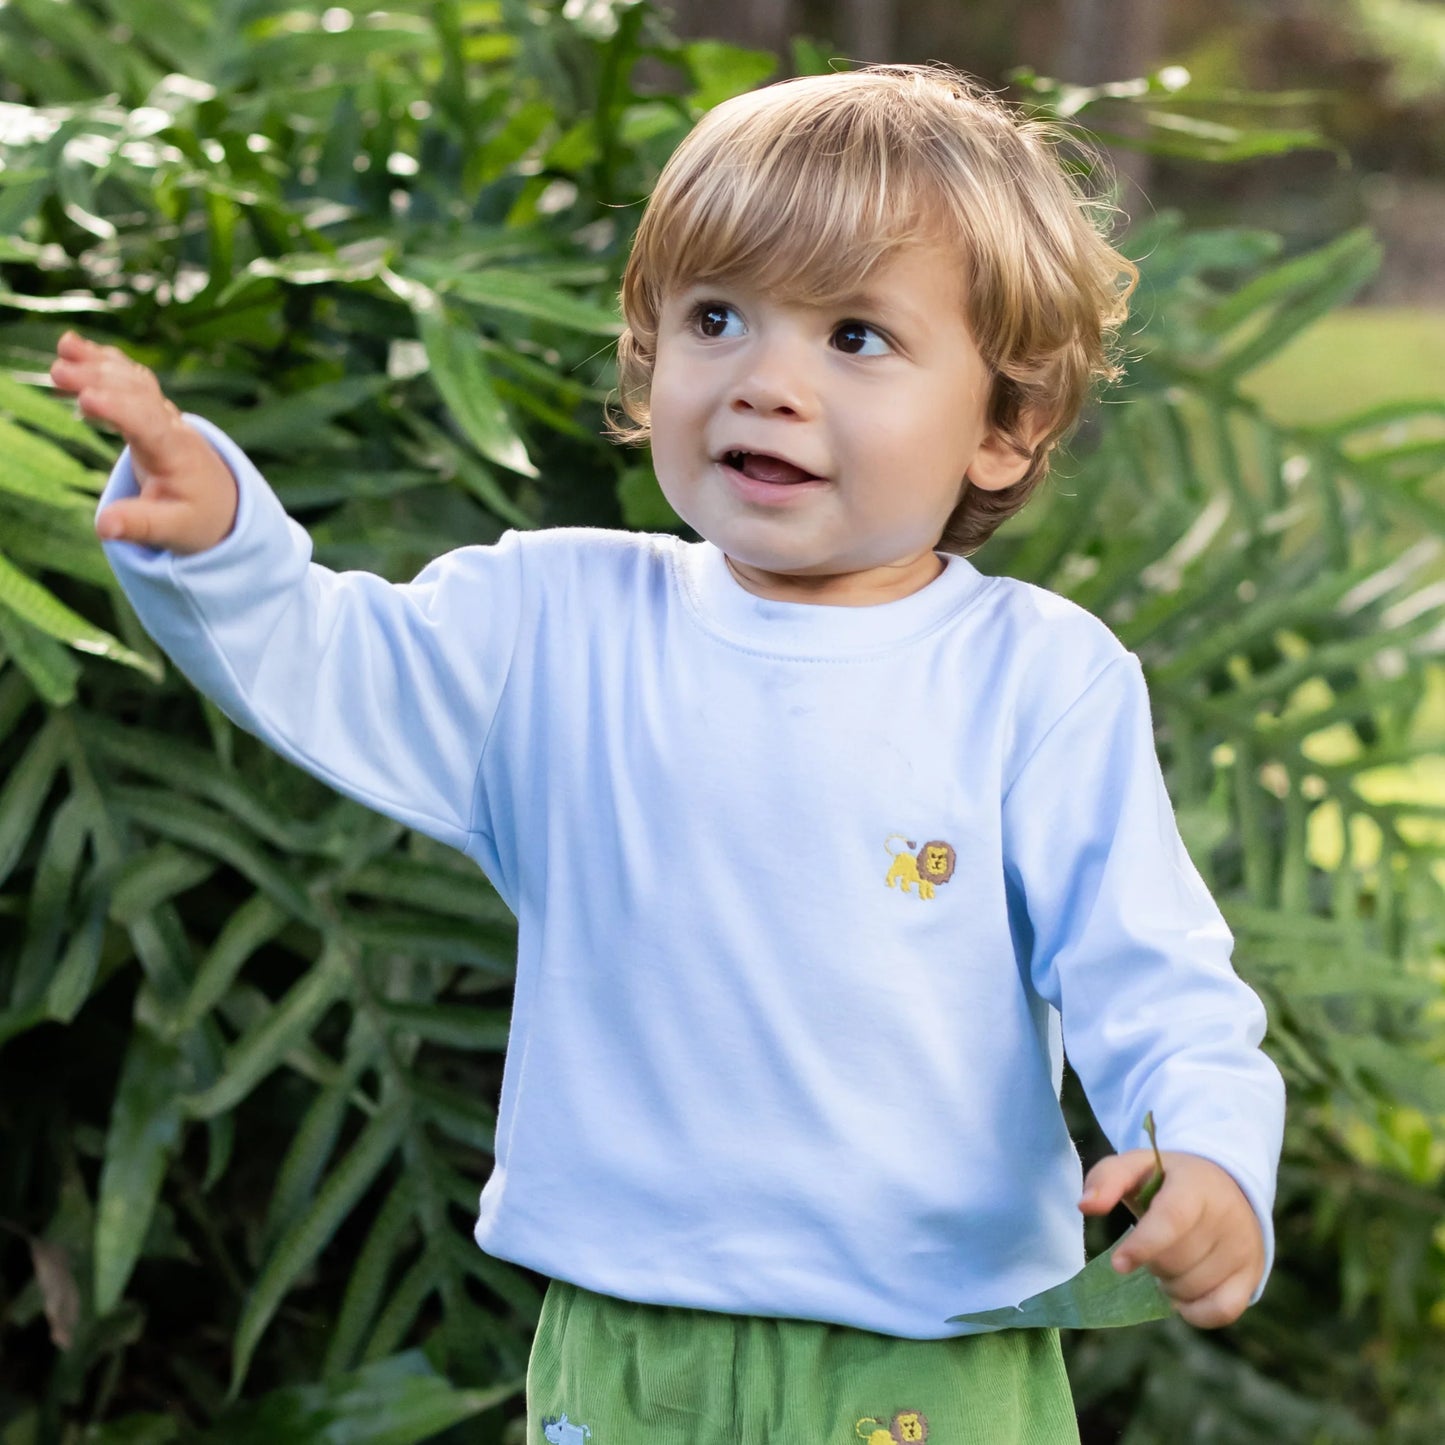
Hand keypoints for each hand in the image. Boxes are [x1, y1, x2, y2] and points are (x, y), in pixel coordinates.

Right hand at [50, 332, 237, 553]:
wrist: (224, 504)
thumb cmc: (198, 519)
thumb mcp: (173, 531)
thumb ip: (139, 525)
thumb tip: (103, 527)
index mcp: (177, 455)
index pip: (149, 426)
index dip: (119, 411)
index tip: (87, 400)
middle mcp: (172, 428)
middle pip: (138, 396)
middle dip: (100, 380)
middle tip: (58, 371)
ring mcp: (163, 416)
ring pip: (134, 381)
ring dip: (99, 363)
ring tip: (63, 347)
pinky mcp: (151, 412)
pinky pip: (129, 379)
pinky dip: (104, 360)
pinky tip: (73, 344)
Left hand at [1080, 1149, 1264, 1328]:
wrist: (1226, 1185)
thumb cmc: (1168, 1179)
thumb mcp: (1136, 1166)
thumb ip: (1106, 1179)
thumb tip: (1085, 1206)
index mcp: (1195, 1185)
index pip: (1172, 1220)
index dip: (1143, 1246)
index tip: (1118, 1264)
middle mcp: (1227, 1216)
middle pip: (1176, 1261)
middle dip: (1151, 1262)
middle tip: (1149, 1247)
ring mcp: (1244, 1247)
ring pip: (1194, 1288)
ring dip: (1168, 1284)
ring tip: (1168, 1261)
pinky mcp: (1252, 1275)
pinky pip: (1221, 1312)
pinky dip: (1194, 1312)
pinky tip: (1182, 1294)